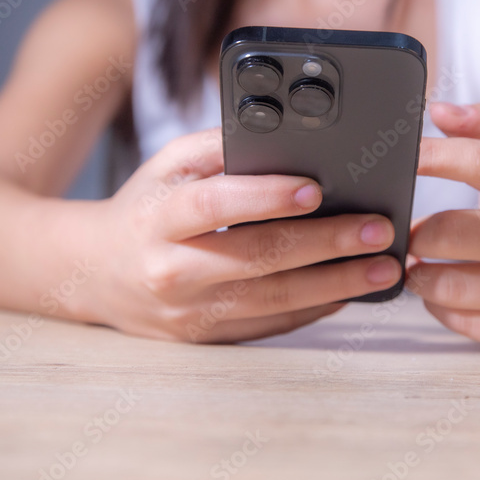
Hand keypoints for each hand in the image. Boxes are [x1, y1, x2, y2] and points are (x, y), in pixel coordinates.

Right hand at [90, 128, 400, 342]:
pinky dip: (313, 309)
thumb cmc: (146, 208)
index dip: (264, 196)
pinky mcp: (205, 338)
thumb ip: (220, 149)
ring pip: (271, 301)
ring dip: (335, 285)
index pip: (214, 204)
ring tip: (383, 268)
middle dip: (325, 244)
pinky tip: (348, 291)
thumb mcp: (168, 165)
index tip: (315, 188)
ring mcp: (189, 312)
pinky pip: (269, 326)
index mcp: (159, 217)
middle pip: (256, 258)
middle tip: (377, 230)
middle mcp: (172, 269)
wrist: (97, 274)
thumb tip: (287, 140)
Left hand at [406, 102, 479, 353]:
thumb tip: (438, 109)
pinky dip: (442, 310)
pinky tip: (446, 297)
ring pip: (454, 286)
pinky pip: (465, 324)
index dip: (433, 157)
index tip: (398, 160)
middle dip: (417, 235)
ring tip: (418, 267)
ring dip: (421, 277)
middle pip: (457, 232)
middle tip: (405, 236)